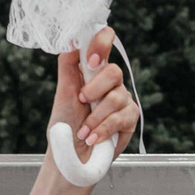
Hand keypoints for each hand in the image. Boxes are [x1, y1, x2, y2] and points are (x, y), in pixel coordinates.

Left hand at [50, 26, 138, 165]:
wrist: (71, 155)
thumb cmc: (66, 124)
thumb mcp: (63, 92)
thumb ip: (68, 65)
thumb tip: (71, 39)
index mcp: (94, 70)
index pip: (105, 42)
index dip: (101, 44)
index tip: (91, 61)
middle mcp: (111, 82)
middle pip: (114, 71)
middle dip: (95, 88)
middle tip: (82, 101)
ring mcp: (123, 100)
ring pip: (117, 97)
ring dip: (95, 117)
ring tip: (83, 131)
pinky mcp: (130, 118)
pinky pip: (121, 118)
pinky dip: (103, 129)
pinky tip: (92, 138)